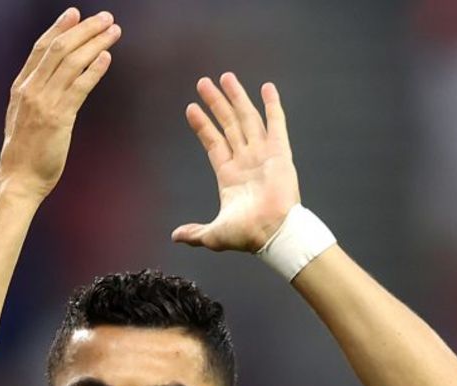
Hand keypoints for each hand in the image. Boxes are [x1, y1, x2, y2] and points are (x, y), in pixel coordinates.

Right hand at [0, 8, 121, 199]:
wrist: (18, 178)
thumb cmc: (24, 151)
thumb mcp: (23, 115)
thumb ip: (35, 95)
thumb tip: (51, 80)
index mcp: (21, 87)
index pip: (41, 48)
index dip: (58, 27)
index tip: (74, 13)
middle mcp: (31, 90)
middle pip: (59, 48)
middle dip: (84, 29)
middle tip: (105, 18)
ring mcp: (44, 103)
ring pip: (72, 63)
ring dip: (95, 44)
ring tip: (113, 32)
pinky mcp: (59, 118)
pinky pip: (79, 87)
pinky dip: (94, 70)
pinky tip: (106, 58)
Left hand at [173, 73, 301, 252]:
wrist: (273, 233)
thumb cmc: (247, 235)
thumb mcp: (214, 234)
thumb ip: (195, 232)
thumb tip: (176, 236)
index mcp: (229, 175)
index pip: (213, 142)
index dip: (202, 125)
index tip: (191, 107)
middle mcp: (245, 161)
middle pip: (228, 124)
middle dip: (216, 103)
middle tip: (203, 82)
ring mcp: (263, 155)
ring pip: (247, 119)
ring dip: (237, 97)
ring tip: (226, 76)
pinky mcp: (280, 153)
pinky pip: (277, 124)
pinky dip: (272, 106)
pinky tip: (266, 88)